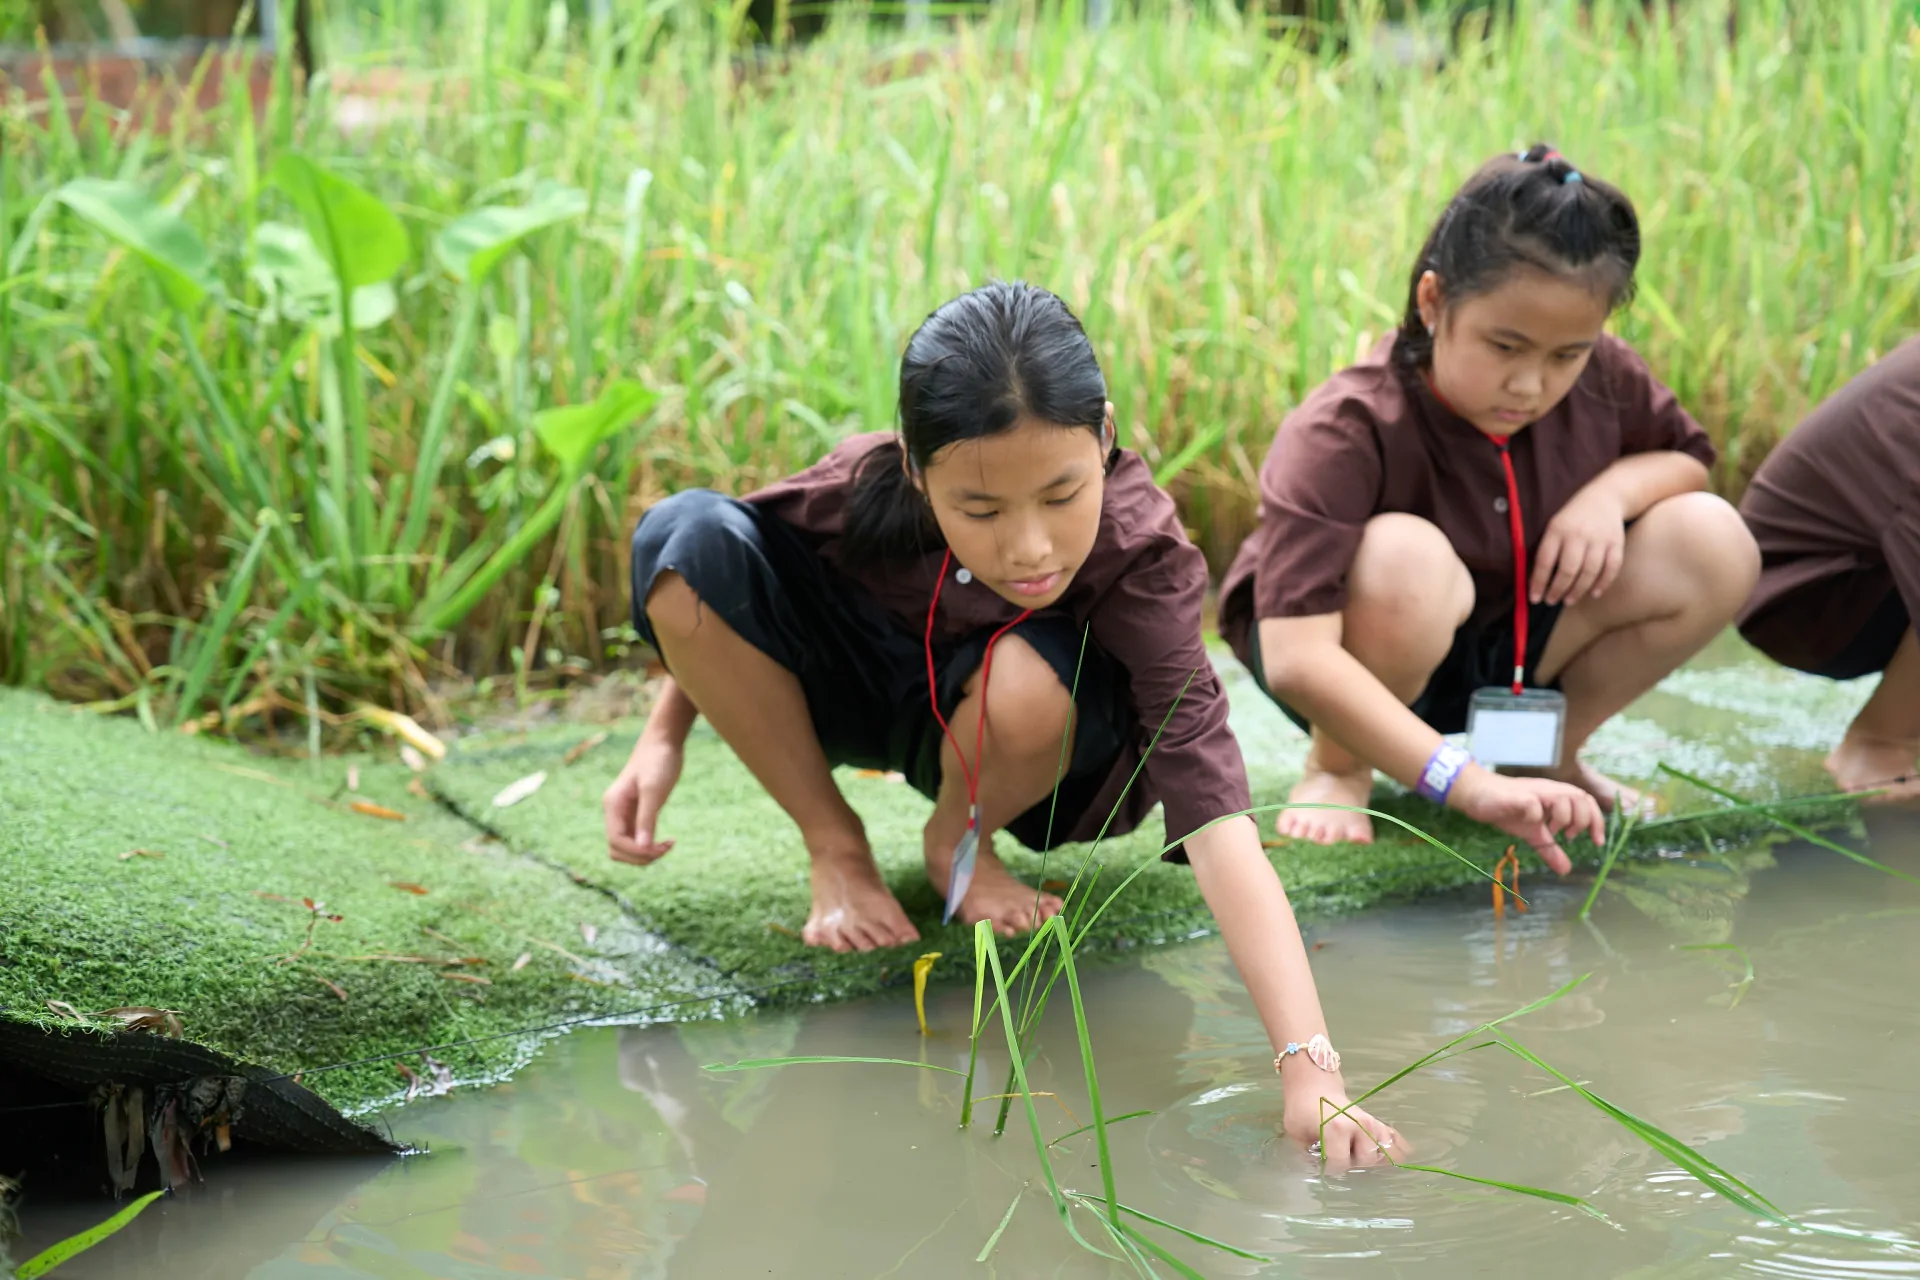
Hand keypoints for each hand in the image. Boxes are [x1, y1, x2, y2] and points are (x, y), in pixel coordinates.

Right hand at [602, 732, 683, 864]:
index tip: (658, 848)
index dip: (635, 851)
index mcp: (613, 805)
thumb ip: (646, 819)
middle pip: (617, 849)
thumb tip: (643, 848)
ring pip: (627, 847)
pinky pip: (638, 839)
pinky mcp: (638, 813)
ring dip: (645, 854)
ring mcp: (626, 814)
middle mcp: (615, 812)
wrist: (664, 741)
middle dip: (639, 856)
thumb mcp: (654, 790)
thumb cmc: (658, 761)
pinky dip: (650, 846)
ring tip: (667, 846)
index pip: (615, 841)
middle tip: (664, 849)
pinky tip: (668, 842)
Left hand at [1279, 1060, 1405, 1168]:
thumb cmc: (1303, 1112)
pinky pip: (1397, 1141)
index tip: (1322, 1161)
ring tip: (1357, 1154)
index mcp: (1337, 1128)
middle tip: (1340, 1155)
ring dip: (1373, 1159)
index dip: (1330, 1167)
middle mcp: (1360, 1125)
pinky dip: (1397, 1150)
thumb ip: (1307, 1156)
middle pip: (1367, 1159)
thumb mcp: (1296, 1134)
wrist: (1316, 1090)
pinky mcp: (1379, 1123)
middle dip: (1353, 1163)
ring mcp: (1373, 1123)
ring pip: (1385, 1152)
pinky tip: (1389, 1156)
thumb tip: (1321, 1173)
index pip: (1340, 1162)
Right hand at [1451, 767, 1602, 874]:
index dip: (1596, 821)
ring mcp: (1534, 792)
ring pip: (1564, 798)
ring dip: (1562, 818)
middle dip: (1580, 821)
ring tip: (1550, 831)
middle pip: (1580, 797)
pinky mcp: (1516, 797)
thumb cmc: (1507, 810)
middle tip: (1567, 837)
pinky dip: (1536, 816)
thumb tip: (1566, 870)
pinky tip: (1530, 823)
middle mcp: (1549, 790)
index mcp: (1556, 796)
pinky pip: (1533, 804)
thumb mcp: (1533, 833)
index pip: (1587, 801)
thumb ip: (1550, 849)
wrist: (1478, 795)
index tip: (1597, 842)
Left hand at [1531, 480, 1626, 604]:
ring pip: (1589, 572)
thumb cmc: (1573, 517)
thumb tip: (1535, 581)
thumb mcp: (1554, 525)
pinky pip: (1611, 568)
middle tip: (1551, 601)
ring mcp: (1599, 539)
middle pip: (1568, 570)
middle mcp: (1578, 534)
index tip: (1534, 598)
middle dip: (1558, 590)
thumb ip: (1546, 549)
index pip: (1545, 561)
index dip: (1539, 582)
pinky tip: (1594, 593)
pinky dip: (1603, 583)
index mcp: (1557, 529)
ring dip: (1578, 591)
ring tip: (1568, 600)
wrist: (1605, 496)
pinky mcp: (1616, 543)